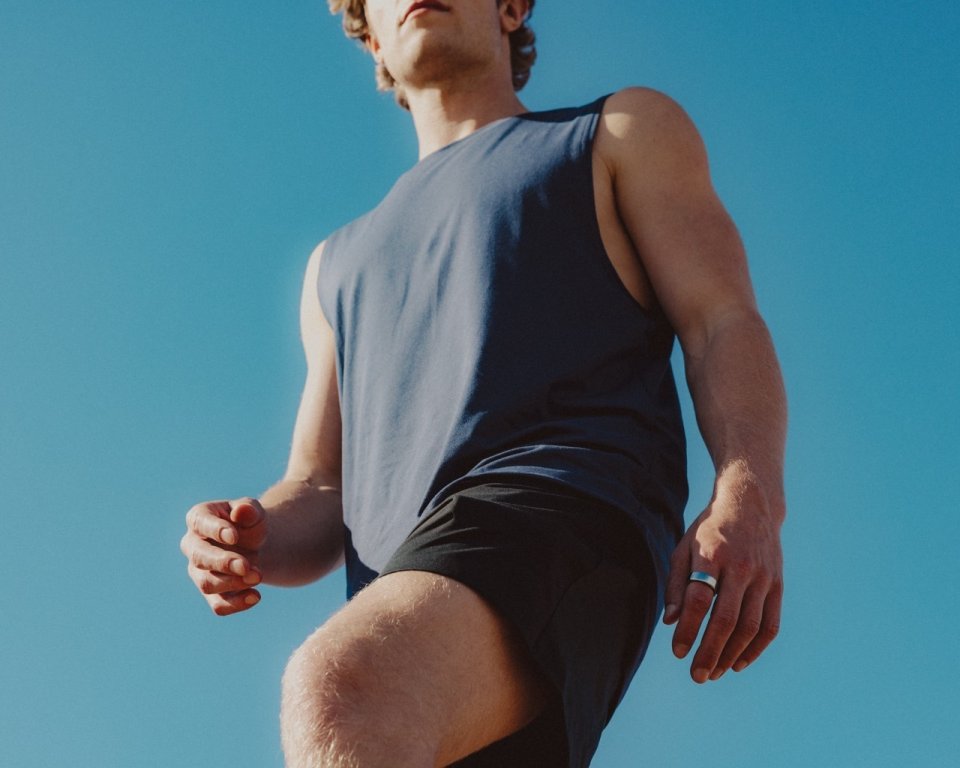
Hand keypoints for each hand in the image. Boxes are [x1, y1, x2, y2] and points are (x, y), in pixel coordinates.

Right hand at [181, 498, 267, 615]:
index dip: (215, 530)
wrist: (257, 545)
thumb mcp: (254, 512)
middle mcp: (192, 546)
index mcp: (199, 518)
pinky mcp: (211, 593)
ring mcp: (198, 571)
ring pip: (207, 583)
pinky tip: (255, 596)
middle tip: (246, 566)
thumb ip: (249, 510)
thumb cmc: (249, 523)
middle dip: (223, 563)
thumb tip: (241, 511)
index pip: (200, 523)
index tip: (235, 536)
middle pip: (199, 557)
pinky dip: (236, 604)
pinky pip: (217, 604)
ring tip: (258, 576)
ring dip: (234, 583)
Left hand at [663, 475, 783, 682]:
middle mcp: (741, 566)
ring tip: (714, 672)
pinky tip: (739, 663)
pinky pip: (770, 624)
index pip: (699, 599)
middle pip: (726, 618)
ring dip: (731, 655)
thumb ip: (676, 584)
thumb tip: (670, 621)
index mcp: (712, 554)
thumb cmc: (709, 530)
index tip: (677, 651)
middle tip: (697, 675)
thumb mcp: (685, 547)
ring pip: (750, 626)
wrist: (751, 504)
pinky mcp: (778, 584)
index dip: (688, 629)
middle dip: (710, 652)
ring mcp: (764, 576)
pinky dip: (756, 648)